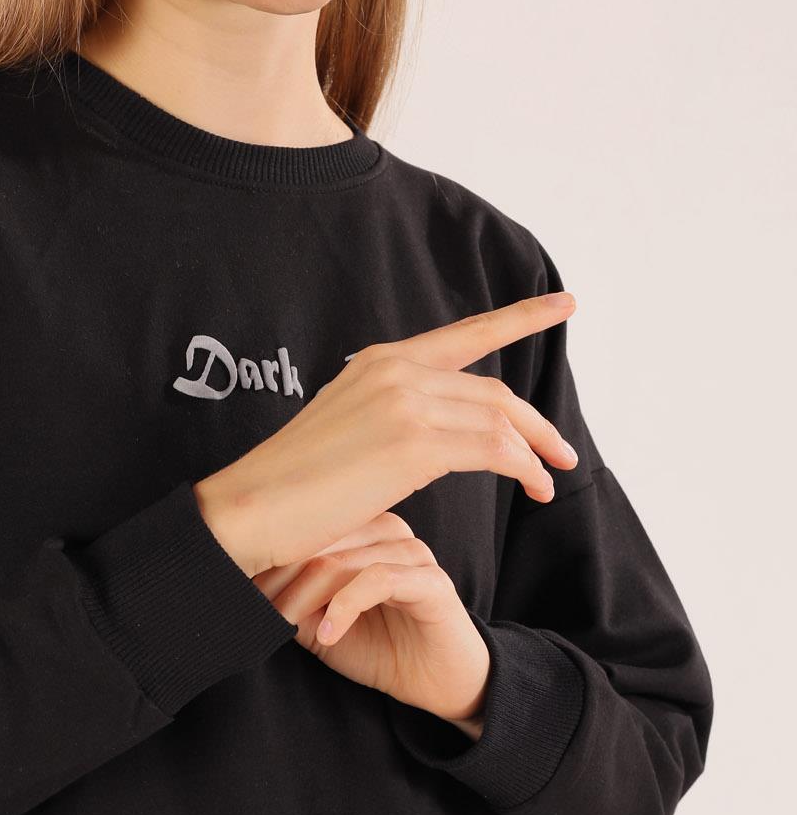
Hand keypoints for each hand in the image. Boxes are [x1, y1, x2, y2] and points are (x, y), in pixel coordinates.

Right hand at [194, 291, 578, 577]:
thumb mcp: (347, 435)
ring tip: (549, 483)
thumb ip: (391, 422)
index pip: (463, 335)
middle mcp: (394, 370)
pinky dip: (523, 468)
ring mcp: (404, 403)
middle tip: (563, 453)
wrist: (250, 510)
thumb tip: (427, 443)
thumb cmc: (292, 490)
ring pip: (498, 419)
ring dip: (535, 452)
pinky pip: (493, 450)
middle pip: (492, 389)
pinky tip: (532, 488)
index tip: (563, 304)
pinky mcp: (412, 444)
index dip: (520, 317)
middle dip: (536, 423)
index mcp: (378, 363)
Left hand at [254, 510, 491, 731]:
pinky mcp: (431, 583)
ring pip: (342, 561)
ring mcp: (412, 555)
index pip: (305, 530)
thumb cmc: (381, 650)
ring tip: (284, 626)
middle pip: (318, 541)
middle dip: (280, 580)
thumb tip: (248, 588)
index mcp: (364, 533)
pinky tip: (328, 634)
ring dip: (305, 598)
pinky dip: (344, 607)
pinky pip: (378, 580)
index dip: (268, 561)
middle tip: (257, 613)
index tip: (240, 594)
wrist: (438, 683)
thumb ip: (293, 602)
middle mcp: (389, 534)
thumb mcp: (321, 625)